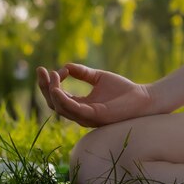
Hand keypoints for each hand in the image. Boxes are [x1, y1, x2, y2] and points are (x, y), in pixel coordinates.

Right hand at [36, 63, 158, 126]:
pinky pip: (74, 110)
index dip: (49, 84)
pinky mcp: (95, 116)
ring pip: (60, 108)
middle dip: (44, 87)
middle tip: (39, 71)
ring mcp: (87, 117)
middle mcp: (81, 114)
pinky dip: (63, 100)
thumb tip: (66, 65)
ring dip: (52, 92)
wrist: (144, 98)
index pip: (57, 98)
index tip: (49, 69)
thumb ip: (83, 73)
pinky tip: (57, 89)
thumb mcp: (99, 78)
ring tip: (51, 76)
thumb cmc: (124, 90)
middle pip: (54, 104)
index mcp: (81, 106)